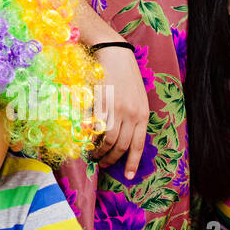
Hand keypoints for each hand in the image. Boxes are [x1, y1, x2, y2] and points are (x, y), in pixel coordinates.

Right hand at [92, 44, 148, 178]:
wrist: (114, 53)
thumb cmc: (125, 74)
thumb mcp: (137, 97)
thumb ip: (134, 116)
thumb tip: (125, 136)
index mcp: (143, 115)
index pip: (138, 145)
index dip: (132, 162)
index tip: (128, 176)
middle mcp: (131, 115)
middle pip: (121, 146)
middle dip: (112, 159)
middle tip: (104, 164)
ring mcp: (116, 110)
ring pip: (107, 140)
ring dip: (99, 151)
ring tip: (94, 154)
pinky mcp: (101, 104)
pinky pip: (95, 127)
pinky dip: (90, 136)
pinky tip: (86, 139)